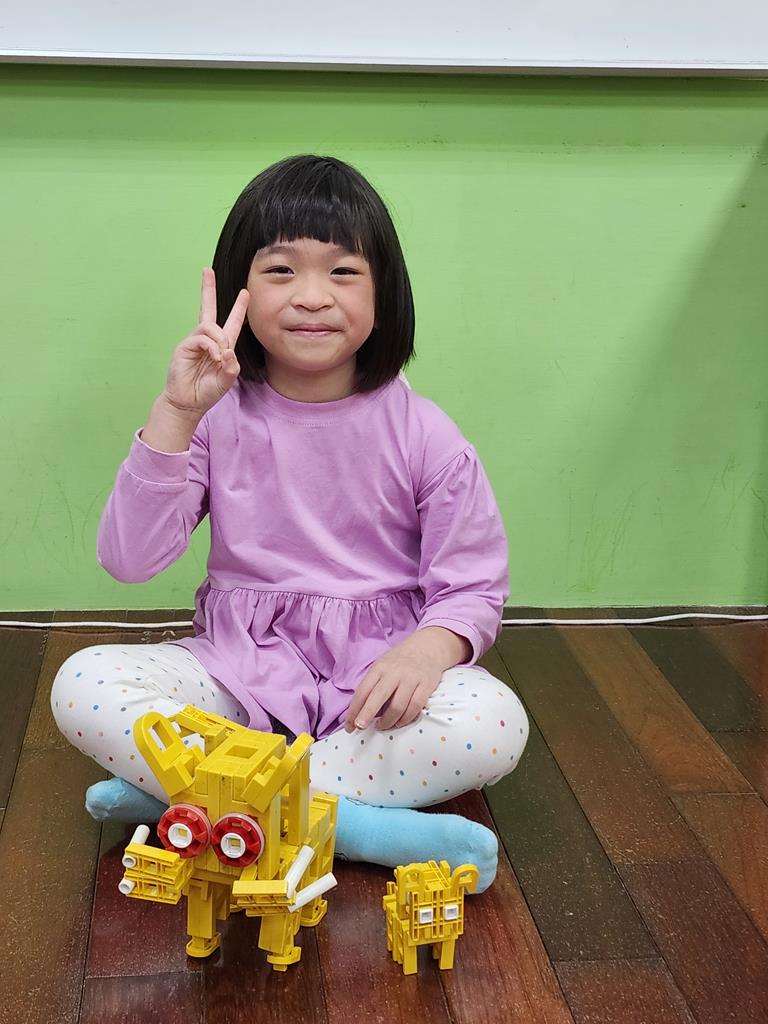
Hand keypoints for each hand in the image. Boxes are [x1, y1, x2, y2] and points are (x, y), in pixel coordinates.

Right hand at [162, 268, 247, 417]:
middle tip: (207, 270)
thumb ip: (232, 365)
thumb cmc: (207, 391)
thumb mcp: (227, 379)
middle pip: (208, 308)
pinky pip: (201, 338)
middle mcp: (208, 340)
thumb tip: (228, 349)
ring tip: (220, 357)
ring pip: (210, 327)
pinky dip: (211, 347)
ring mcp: (195, 342)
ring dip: (219, 340)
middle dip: (208, 289)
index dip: (238, 308)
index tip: (245, 293)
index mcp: (222, 346)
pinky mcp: (185, 346)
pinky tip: (215, 358)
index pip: (231, 323)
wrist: (188, 402)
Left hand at [343, 643, 442, 732]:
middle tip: (360, 727)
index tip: (348, 725)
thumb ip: (373, 685)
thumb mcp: (382, 666)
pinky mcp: (426, 685)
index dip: (354, 709)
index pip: (363, 690)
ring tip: (382, 726)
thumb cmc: (399, 661)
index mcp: (379, 668)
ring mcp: (411, 679)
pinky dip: (406, 719)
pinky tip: (399, 723)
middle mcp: (394, 673)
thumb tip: (360, 711)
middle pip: (378, 697)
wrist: (427, 646)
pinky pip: (415, 707)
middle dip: (366, 714)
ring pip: (397, 706)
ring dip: (387, 721)